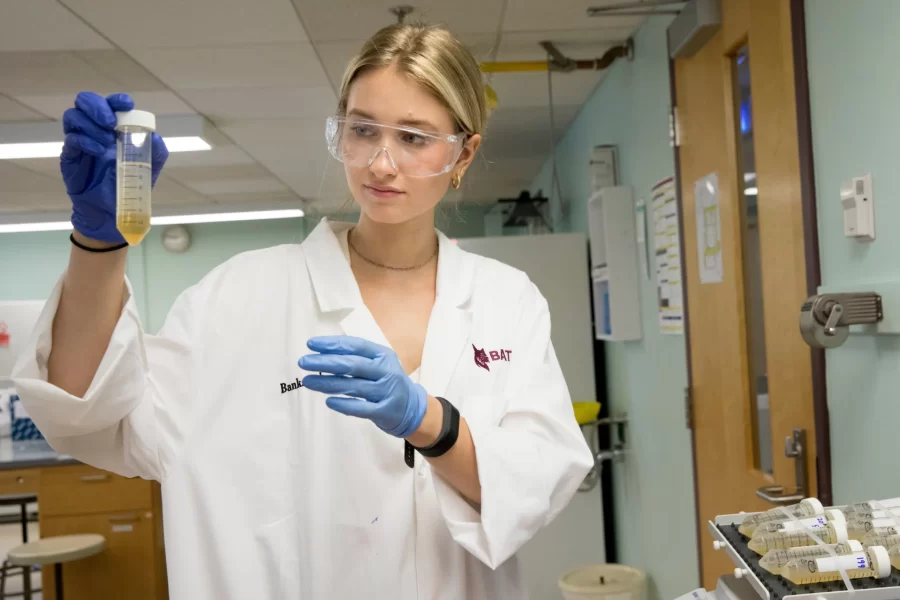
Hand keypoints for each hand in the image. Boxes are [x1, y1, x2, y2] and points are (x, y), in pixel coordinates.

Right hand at [61, 92, 168, 242]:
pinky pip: (71, 139)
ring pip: (73, 116)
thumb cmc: (128, 185)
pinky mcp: (70, 155)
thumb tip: (155, 136)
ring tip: (107, 142)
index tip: (126, 104)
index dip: (116, 100)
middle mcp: (94, 130)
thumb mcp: (148, 168)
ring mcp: (80, 141)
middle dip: (97, 106)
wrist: (111, 211)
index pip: (110, 104)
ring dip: (91, 125)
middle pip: (85, 101)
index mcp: (113, 128)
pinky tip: (99, 151)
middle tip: (110, 122)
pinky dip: (85, 141)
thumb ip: (155, 152)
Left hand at [299, 336, 427, 438]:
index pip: (356, 346)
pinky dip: (344, 404)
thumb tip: (323, 353)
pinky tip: (328, 401)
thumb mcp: (380, 364)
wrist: (413, 409)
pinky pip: (360, 408)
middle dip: (325, 362)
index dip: (333, 344)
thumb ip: (357, 357)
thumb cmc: (388, 382)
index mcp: (383, 355)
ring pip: (352, 386)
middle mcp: (386, 372)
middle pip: (352, 365)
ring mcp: (386, 392)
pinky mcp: (384, 412)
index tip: (311, 345)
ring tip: (308, 381)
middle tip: (304, 362)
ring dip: (327, 383)